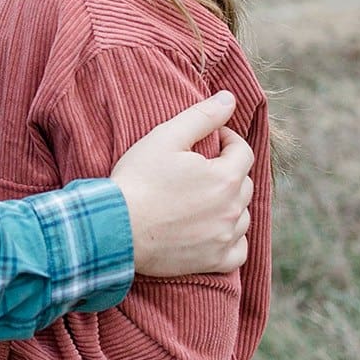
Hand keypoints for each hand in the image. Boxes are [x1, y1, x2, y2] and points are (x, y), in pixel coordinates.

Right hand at [109, 91, 253, 276]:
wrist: (115, 228)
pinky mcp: (214, 261)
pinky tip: (213, 231)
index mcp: (225, 177)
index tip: (210, 140)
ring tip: (202, 198)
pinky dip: (232, 239)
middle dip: (228, 171)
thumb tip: (230, 98)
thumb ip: (202, 116)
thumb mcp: (165, 138)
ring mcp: (225, 237)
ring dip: (230, 204)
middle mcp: (233, 209)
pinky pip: (239, 250)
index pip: (243, 151)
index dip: (227, 140)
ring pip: (242, 215)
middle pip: (244, 183)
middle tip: (199, 169)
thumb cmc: (137, 180)